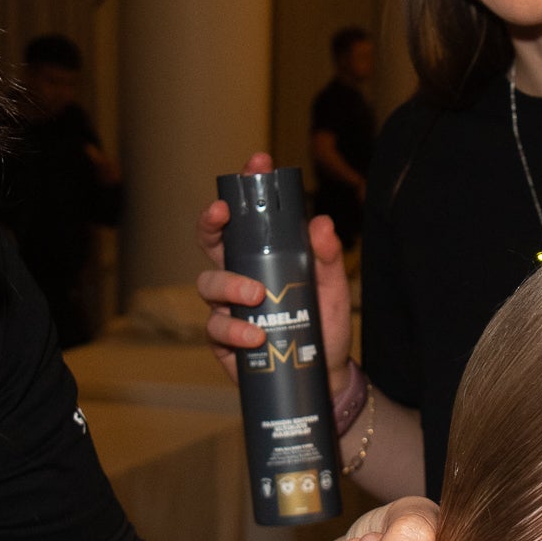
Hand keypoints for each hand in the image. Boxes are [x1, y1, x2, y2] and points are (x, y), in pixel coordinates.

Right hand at [197, 150, 353, 389]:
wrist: (323, 376)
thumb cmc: (323, 325)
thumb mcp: (333, 288)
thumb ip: (328, 257)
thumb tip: (321, 223)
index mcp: (263, 257)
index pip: (247, 217)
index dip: (245, 188)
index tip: (255, 165)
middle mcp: (239, 276)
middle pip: (211, 242)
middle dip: (211, 222)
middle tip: (222, 213)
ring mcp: (227, 307)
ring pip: (208, 283)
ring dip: (230, 285)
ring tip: (256, 296)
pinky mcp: (223, 340)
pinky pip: (216, 328)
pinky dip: (234, 329)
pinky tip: (254, 335)